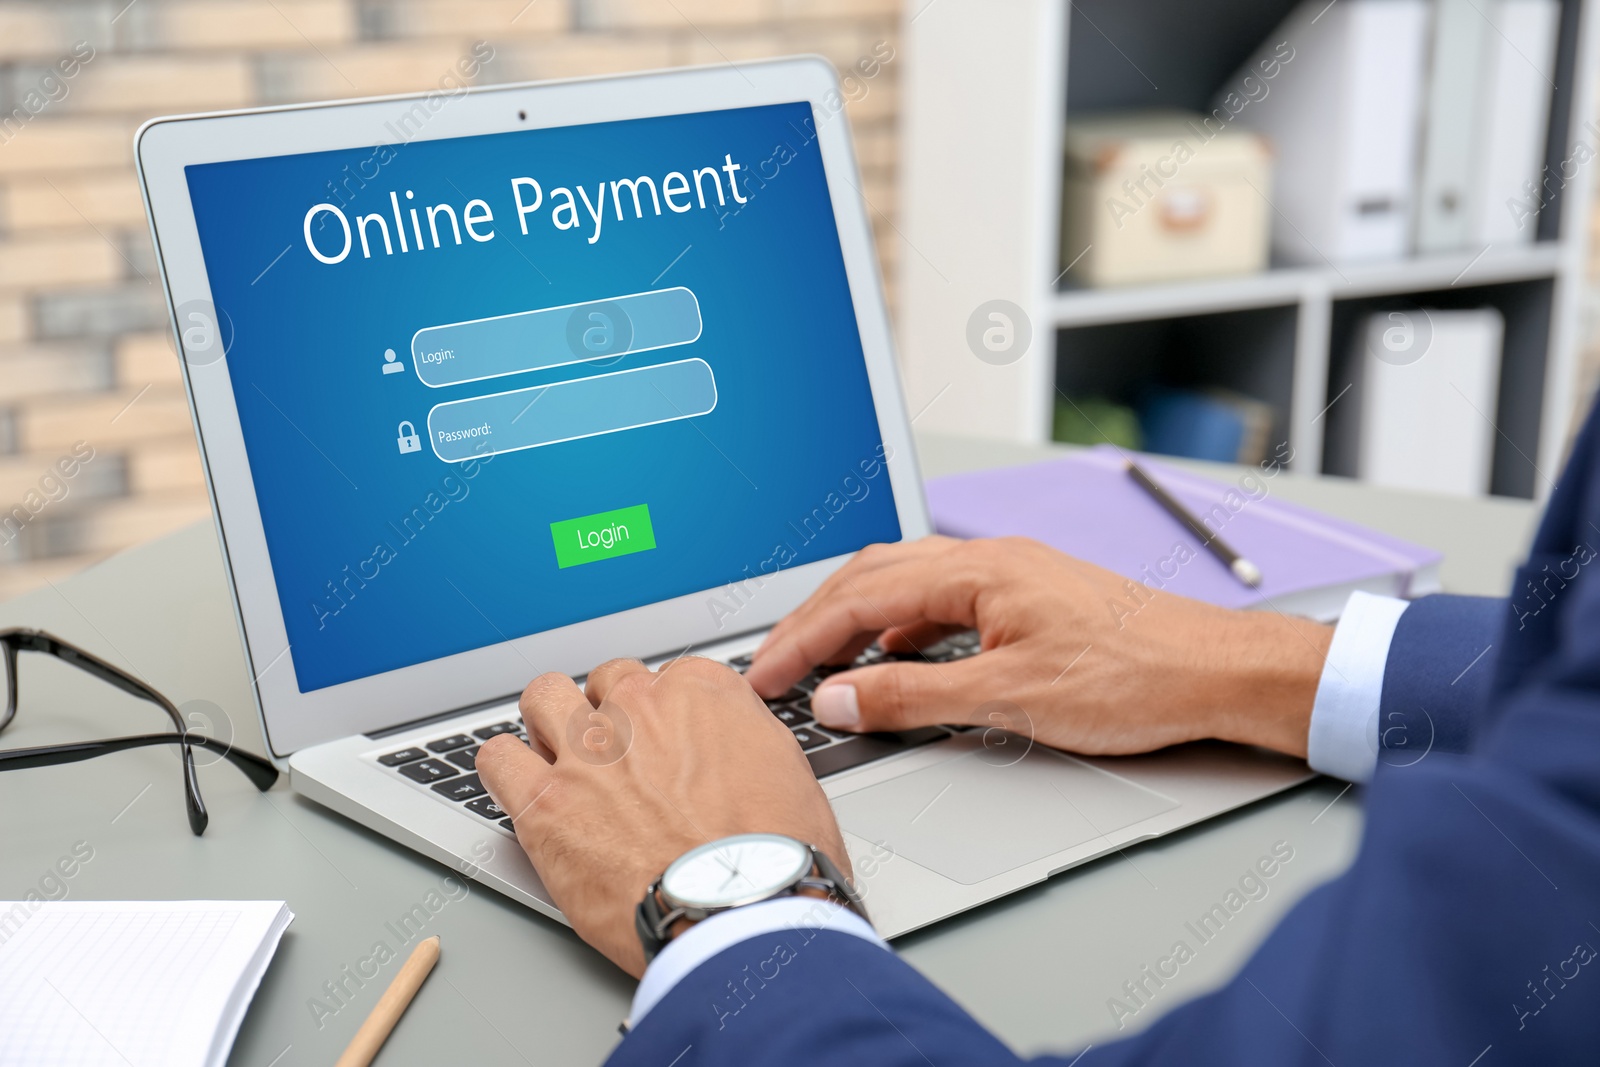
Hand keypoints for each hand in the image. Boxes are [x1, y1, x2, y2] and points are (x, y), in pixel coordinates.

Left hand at [475, 656, 848, 978]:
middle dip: (610, 715)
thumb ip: (746, 743)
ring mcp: (586, 750)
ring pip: (543, 698)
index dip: (667, 717)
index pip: (668, 678)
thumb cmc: (776, 860)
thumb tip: (732, 750)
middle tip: (620, 759)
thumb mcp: (791, 776)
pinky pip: (496, 759)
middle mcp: (640, 708)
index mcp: (702, 693)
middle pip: (606, 683)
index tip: (668, 746)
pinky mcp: (544, 802)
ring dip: (549, 722)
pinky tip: (519, 787)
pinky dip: (504, 769)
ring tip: (558, 757)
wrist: (739, 912)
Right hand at [744, 536, 1331, 758]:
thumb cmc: (1134, 675)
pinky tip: (895, 660)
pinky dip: (898, 628)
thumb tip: (839, 696)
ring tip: (820, 663)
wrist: (1216, 671)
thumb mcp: (1010, 696)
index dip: (801, 639)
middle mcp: (987, 558)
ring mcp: (1009, 575)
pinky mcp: (1027, 598)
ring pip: (904, 585)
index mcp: (976, 568)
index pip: (859, 598)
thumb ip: (913, 696)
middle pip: (871, 577)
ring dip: (854, 620)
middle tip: (774, 667)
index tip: (764, 675)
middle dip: (814, 621)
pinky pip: (939, 601)